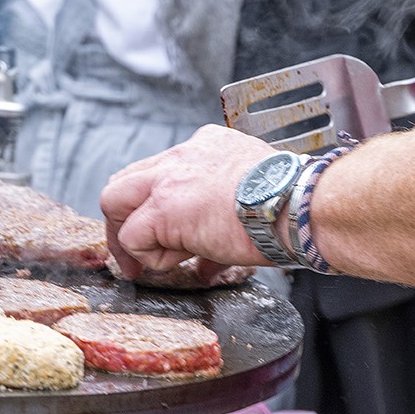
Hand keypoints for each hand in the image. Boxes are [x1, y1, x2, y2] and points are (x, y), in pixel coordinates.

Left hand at [101, 125, 278, 280]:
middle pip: (125, 181)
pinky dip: (147, 257)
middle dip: (123, 219)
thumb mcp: (250, 201)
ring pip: (114, 200)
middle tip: (134, 254)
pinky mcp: (164, 208)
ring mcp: (169, 180)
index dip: (153, 207)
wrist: (300, 206)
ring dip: (127, 238)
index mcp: (206, 149)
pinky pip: (132, 236)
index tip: (164, 235)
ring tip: (149, 264)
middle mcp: (182, 156)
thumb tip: (206, 261)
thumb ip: (218, 225)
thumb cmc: (290, 206)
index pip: (159, 172)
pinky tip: (176, 263)